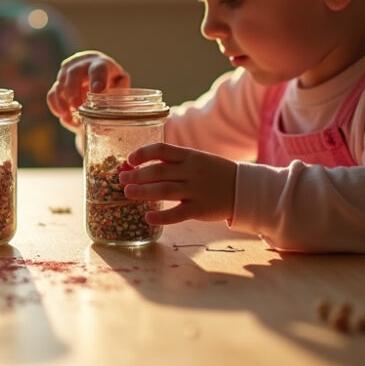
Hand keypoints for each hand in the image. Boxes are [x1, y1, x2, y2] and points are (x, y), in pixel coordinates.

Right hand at [46, 50, 130, 130]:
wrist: (99, 84)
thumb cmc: (113, 87)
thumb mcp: (121, 90)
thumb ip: (119, 96)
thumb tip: (108, 106)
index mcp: (101, 64)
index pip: (99, 68)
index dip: (97, 78)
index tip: (97, 91)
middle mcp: (82, 64)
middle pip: (74, 72)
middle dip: (74, 91)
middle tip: (77, 107)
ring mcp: (68, 73)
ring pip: (60, 84)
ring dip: (64, 102)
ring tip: (71, 118)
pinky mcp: (58, 84)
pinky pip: (52, 94)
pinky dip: (56, 106)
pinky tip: (64, 116)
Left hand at [119, 143, 236, 224]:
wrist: (243, 188)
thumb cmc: (213, 173)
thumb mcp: (196, 159)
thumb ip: (173, 161)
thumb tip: (140, 165)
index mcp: (189, 156)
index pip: (162, 149)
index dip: (143, 153)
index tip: (129, 159)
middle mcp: (191, 171)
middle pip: (159, 171)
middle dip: (137, 175)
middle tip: (121, 179)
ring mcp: (196, 190)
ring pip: (164, 190)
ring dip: (143, 192)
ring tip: (127, 193)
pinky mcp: (200, 209)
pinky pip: (177, 214)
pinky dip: (161, 217)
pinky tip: (147, 217)